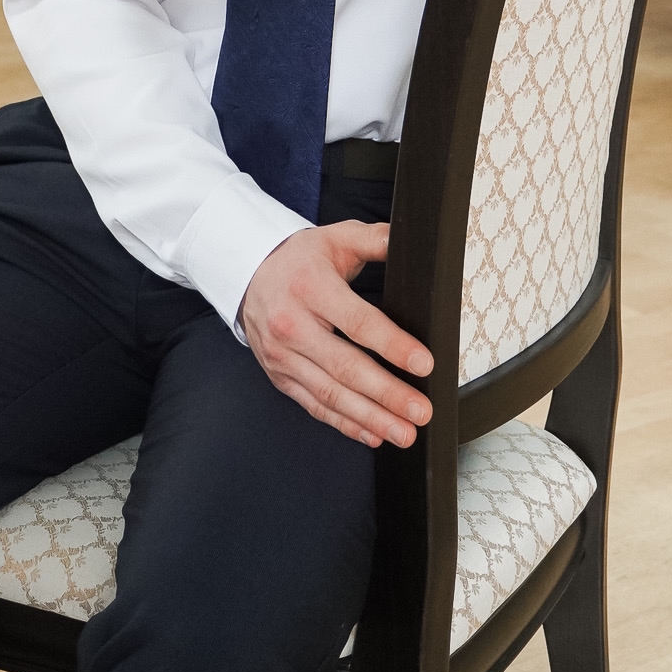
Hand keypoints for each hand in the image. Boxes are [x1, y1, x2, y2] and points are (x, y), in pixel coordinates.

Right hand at [240, 224, 432, 447]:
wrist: (248, 274)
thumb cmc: (299, 259)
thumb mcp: (335, 237)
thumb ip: (374, 239)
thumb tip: (409, 240)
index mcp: (310, 288)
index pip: (357, 322)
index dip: (392, 345)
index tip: (423, 363)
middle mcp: (292, 325)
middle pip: (345, 367)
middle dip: (387, 394)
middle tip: (421, 411)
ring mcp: (283, 356)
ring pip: (330, 394)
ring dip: (370, 418)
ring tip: (403, 433)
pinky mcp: (280, 377)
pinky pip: (314, 405)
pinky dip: (344, 424)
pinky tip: (373, 434)